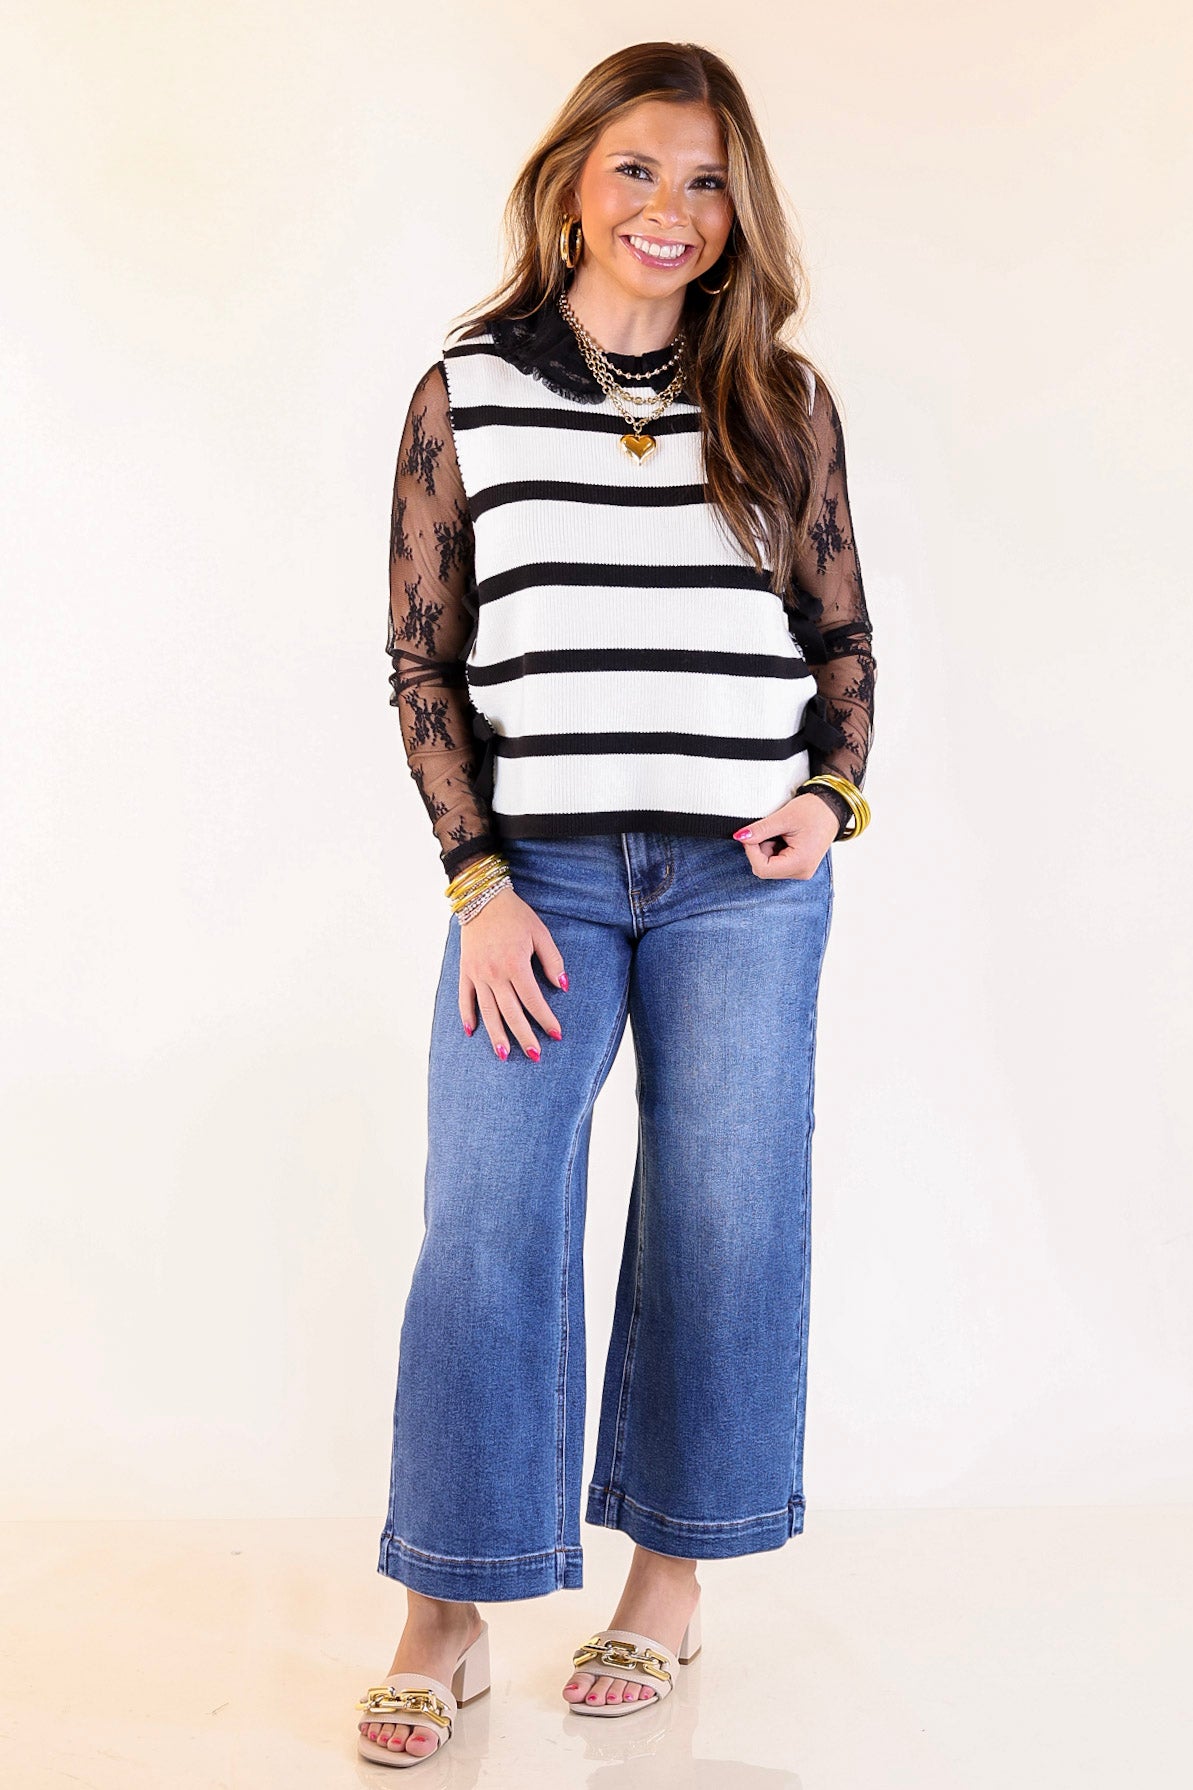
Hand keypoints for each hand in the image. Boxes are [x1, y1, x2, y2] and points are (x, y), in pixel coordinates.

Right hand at [457, 882, 567, 1059]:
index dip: (546, 1019)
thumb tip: (563, 987)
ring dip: (496, 1035)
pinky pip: (465, 998)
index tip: (556, 1034)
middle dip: (524, 1036)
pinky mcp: (465, 971)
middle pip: (510, 1013)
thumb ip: (553, 961)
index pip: (533, 1000)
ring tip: (504, 1054)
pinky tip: (472, 1032)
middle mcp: (494, 974)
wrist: (482, 898)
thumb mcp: (540, 933)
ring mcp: (477, 974)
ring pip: (488, 1011)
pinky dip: (467, 1015)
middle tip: (535, 1055)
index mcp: (515, 965)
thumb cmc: (515, 915)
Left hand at [732, 792, 838, 877]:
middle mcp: (801, 872)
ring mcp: (801, 870)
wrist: (832, 807)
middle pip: (765, 869)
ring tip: (781, 832)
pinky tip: (784, 837)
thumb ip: (760, 830)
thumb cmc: (814, 811)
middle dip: (760, 849)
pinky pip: (777, 863)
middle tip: (770, 830)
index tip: (751, 835)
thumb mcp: (783, 818)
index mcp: (800, 863)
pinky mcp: (799, 866)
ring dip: (767, 849)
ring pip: (769, 866)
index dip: (752, 852)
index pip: (762, 869)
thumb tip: (740, 837)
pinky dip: (774, 849)